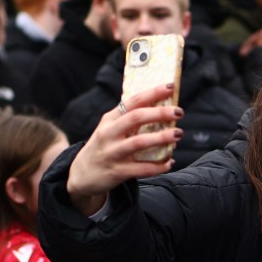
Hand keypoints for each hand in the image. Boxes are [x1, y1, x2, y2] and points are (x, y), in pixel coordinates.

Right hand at [67, 84, 183, 215]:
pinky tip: (170, 162)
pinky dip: (158, 166)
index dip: (152, 93)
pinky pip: (141, 169)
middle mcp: (109, 134)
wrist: (82, 175)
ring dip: (161, 137)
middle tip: (179, 111)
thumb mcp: (110, 129)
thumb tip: (161, 108)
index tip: (170, 86)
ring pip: (138, 143)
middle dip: (159, 113)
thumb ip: (129, 120)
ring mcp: (112, 153)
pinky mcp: (117, 172)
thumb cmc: (103, 147)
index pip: (132, 101)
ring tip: (178, 134)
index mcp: (110, 119)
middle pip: (136, 118)